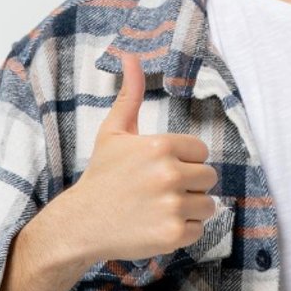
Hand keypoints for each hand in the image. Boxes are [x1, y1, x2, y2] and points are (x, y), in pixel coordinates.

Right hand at [59, 51, 217, 263]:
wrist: (81, 222)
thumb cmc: (102, 176)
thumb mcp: (113, 132)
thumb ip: (130, 95)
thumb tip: (130, 56)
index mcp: (160, 145)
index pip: (201, 152)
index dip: (184, 161)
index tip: (160, 170)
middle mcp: (169, 174)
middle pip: (209, 178)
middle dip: (189, 184)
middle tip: (159, 191)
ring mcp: (172, 205)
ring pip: (207, 205)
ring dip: (188, 208)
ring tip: (159, 208)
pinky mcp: (173, 234)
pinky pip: (198, 229)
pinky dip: (182, 231)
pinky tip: (156, 225)